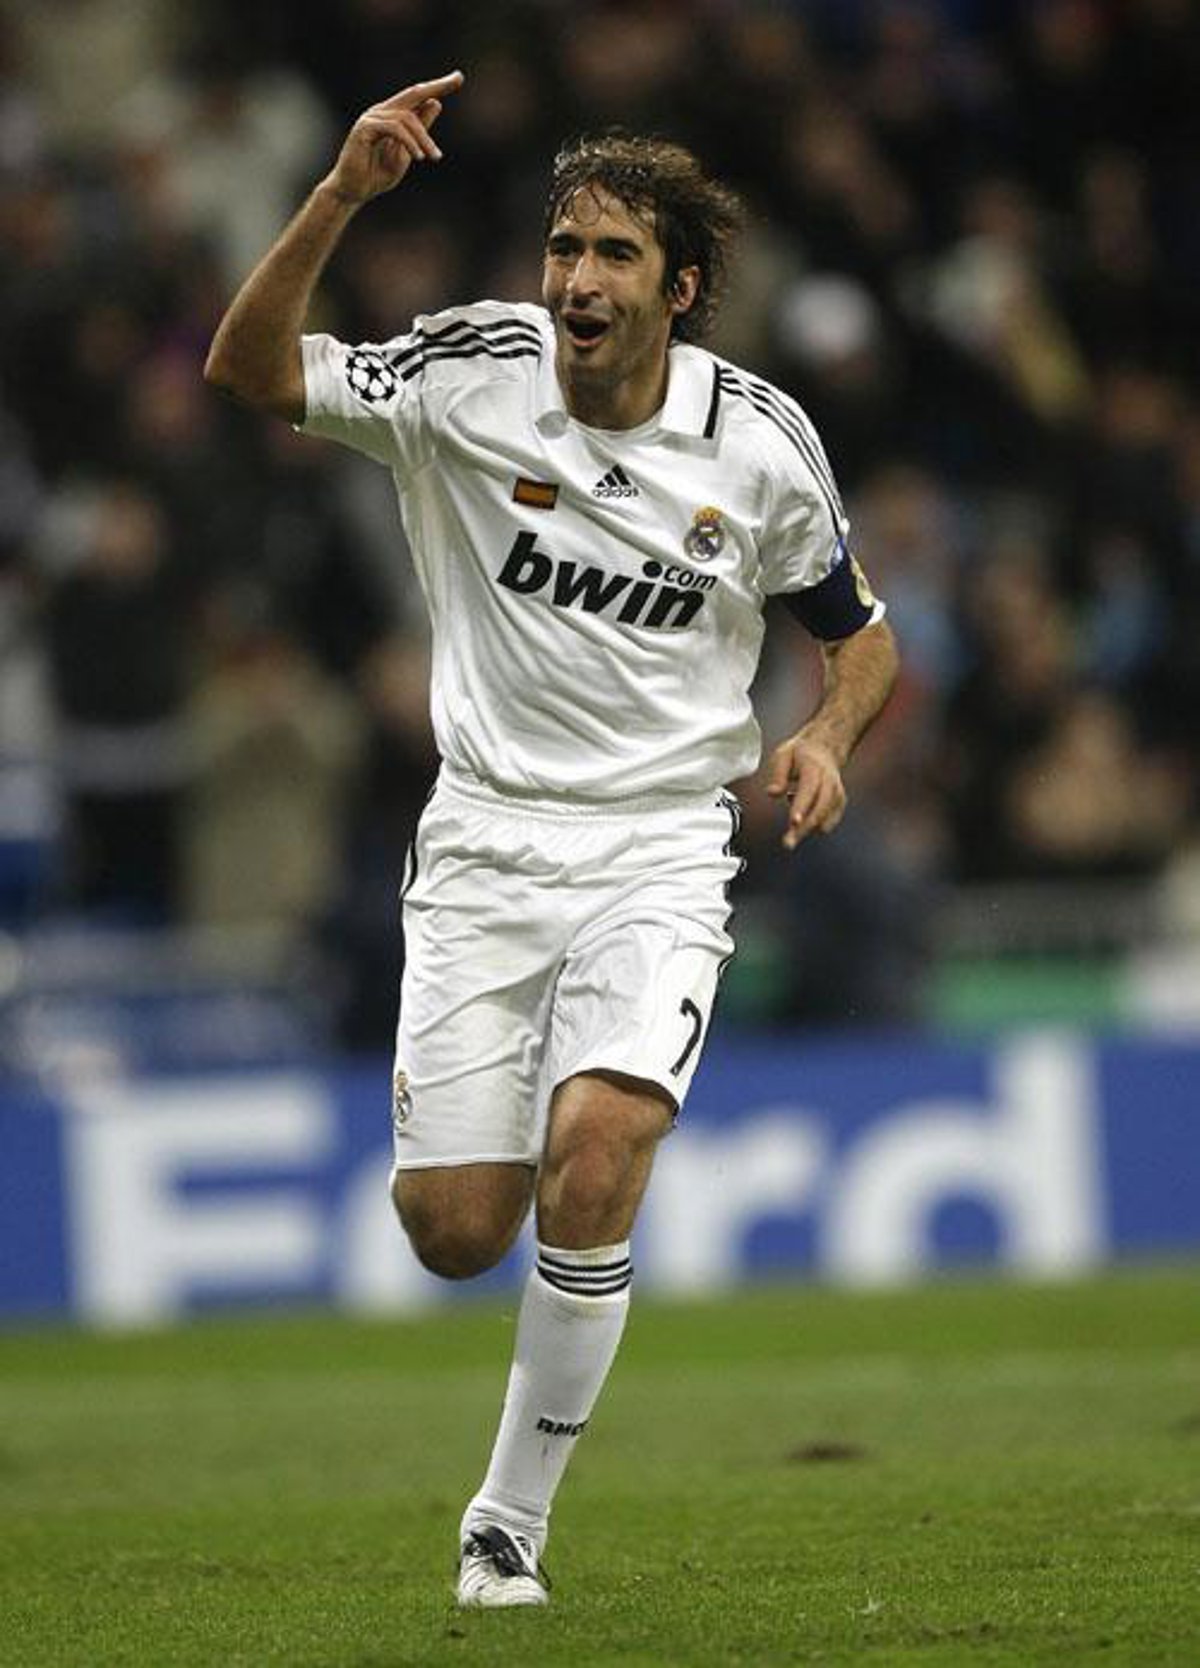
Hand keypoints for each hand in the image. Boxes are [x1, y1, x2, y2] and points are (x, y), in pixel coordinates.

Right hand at [323, 71, 464, 204]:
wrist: (353, 191)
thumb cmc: (376, 175)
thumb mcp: (407, 152)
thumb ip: (420, 131)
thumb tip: (435, 103)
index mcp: (391, 116)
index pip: (417, 96)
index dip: (438, 86)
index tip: (458, 77)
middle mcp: (381, 111)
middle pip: (413, 93)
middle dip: (437, 86)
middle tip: (459, 80)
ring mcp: (371, 118)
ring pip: (407, 118)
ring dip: (424, 138)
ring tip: (434, 157)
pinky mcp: (364, 129)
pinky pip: (393, 128)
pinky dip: (409, 141)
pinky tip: (418, 157)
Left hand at [765, 730, 846, 849]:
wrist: (825, 747)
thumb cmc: (801, 753)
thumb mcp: (784, 754)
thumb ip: (778, 775)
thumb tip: (772, 793)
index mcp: (814, 769)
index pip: (809, 790)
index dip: (801, 808)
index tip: (794, 822)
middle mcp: (829, 782)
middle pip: (820, 810)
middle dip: (804, 828)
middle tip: (788, 843)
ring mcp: (837, 793)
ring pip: (826, 818)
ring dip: (808, 829)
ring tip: (792, 829)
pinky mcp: (839, 802)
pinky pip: (830, 821)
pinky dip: (816, 824)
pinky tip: (802, 815)